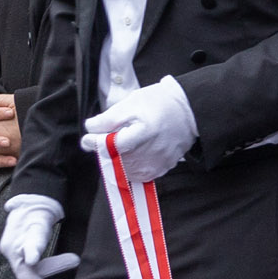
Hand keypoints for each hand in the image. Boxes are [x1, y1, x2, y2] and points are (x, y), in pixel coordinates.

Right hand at [0, 196, 79, 278]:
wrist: (31, 199)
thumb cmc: (35, 209)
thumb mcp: (37, 222)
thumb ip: (34, 242)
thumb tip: (31, 260)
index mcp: (13, 247)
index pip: (27, 272)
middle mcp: (11, 252)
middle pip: (25, 277)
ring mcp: (15, 254)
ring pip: (27, 276)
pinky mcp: (21, 255)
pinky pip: (27, 273)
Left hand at [81, 76, 196, 184]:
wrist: (189, 110)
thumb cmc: (160, 103)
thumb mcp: (132, 103)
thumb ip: (108, 118)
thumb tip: (91, 128)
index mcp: (142, 133)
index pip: (109, 146)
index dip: (94, 142)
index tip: (88, 138)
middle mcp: (150, 153)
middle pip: (114, 160)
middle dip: (105, 151)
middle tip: (106, 138)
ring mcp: (156, 164)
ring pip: (124, 171)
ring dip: (116, 160)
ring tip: (122, 144)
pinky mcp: (161, 169)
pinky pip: (138, 175)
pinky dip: (130, 168)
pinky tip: (132, 154)